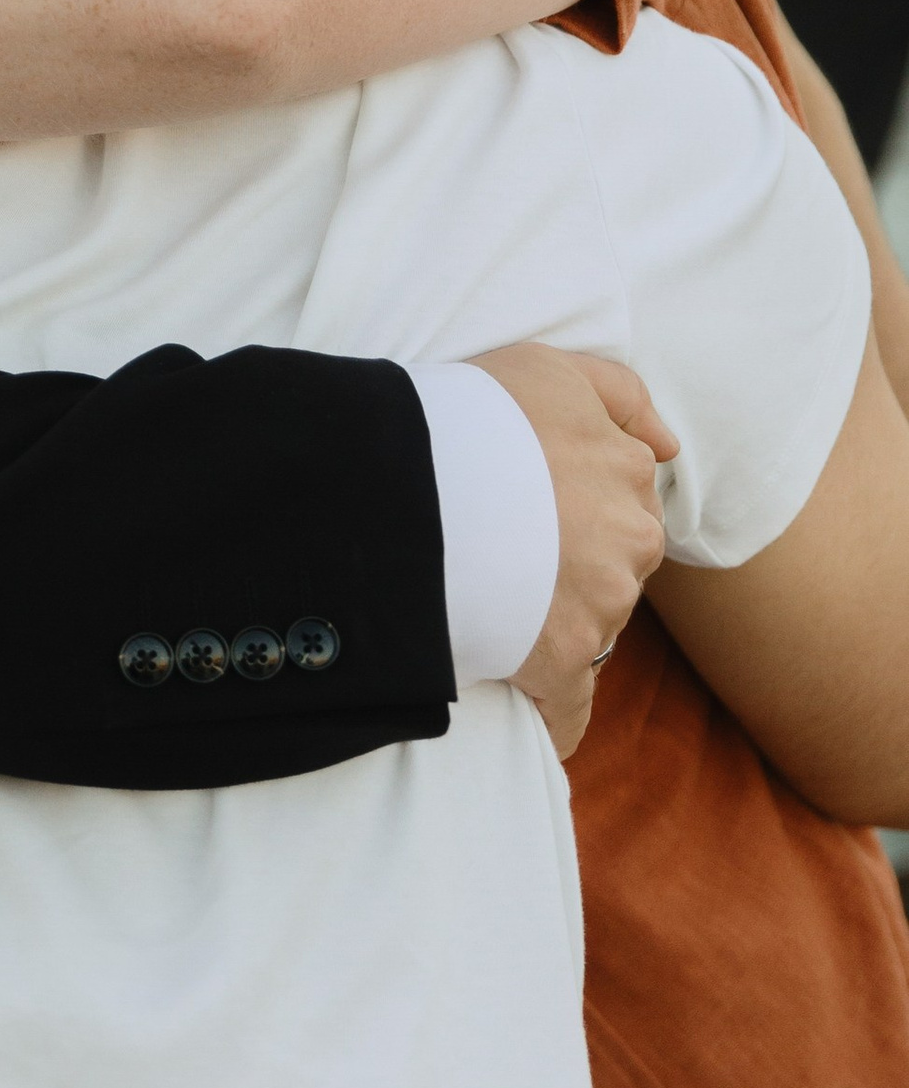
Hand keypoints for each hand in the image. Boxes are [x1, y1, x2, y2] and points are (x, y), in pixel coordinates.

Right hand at [470, 346, 676, 756]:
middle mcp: (631, 539)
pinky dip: (558, 716)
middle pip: (615, 568)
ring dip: (557, 628)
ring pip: (594, 628)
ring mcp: (600, 605)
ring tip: (494, 614)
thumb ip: (620, 396)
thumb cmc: (473, 418)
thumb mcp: (551, 369)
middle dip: (575, 572)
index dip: (574, 511)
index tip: (530, 516)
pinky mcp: (560, 662)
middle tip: (506, 561)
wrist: (416, 485)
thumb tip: (671, 446)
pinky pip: (571, 707)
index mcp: (628, 473)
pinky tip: (538, 718)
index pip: (622, 504)